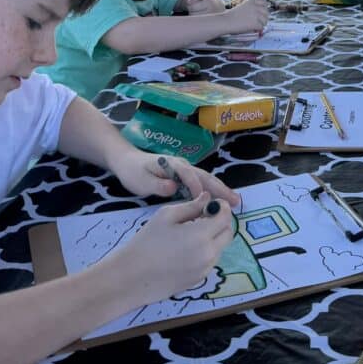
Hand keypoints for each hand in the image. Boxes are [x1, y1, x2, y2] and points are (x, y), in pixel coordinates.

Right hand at [108, 194, 235, 307]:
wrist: (131, 277)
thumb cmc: (146, 242)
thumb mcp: (166, 216)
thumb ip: (191, 206)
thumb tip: (207, 198)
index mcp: (202, 235)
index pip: (225, 217)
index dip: (222, 207)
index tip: (212, 204)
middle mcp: (209, 254)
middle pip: (228, 233)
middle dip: (222, 222)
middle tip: (205, 216)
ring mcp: (205, 270)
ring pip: (220, 248)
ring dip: (214, 237)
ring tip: (192, 233)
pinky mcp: (198, 280)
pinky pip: (210, 261)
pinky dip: (206, 251)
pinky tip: (186, 249)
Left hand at [109, 149, 240, 206]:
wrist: (126, 161)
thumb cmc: (133, 171)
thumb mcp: (140, 181)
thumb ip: (156, 185)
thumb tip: (173, 188)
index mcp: (172, 165)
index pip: (189, 175)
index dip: (197, 188)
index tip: (205, 202)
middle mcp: (182, 165)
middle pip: (205, 176)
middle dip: (220, 188)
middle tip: (236, 201)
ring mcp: (185, 170)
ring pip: (206, 180)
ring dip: (220, 190)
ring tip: (236, 202)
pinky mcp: (184, 176)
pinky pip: (201, 183)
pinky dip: (212, 191)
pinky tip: (220, 201)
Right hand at [227, 0, 269, 33]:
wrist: (226, 21)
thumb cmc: (231, 16)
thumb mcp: (242, 7)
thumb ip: (251, 8)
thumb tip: (260, 14)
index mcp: (252, 2)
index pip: (264, 2)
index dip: (265, 8)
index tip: (262, 12)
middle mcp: (255, 7)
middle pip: (266, 12)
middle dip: (264, 17)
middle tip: (260, 22)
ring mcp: (256, 15)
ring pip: (265, 20)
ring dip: (261, 24)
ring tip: (255, 26)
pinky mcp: (255, 23)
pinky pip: (261, 27)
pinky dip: (258, 29)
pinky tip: (253, 29)